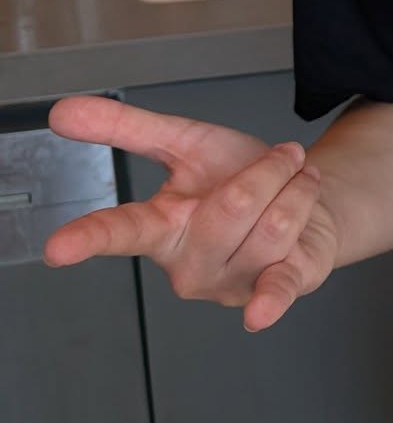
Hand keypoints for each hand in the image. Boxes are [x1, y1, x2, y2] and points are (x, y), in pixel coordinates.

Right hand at [43, 94, 338, 332]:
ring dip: (296, 189)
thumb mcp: (186, 144)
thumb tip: (63, 111)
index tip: (57, 249)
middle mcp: (189, 264)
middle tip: (282, 157)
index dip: (88, 237)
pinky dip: (269, 301)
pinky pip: (273, 291)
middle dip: (267, 171)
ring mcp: (228, 282)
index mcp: (162, 228)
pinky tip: (261, 311)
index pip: (120, 231)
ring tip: (296, 182)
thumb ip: (129, 128)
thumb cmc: (241, 181)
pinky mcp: (270, 288)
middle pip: (232, 207)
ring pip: (272, 226)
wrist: (304, 207)